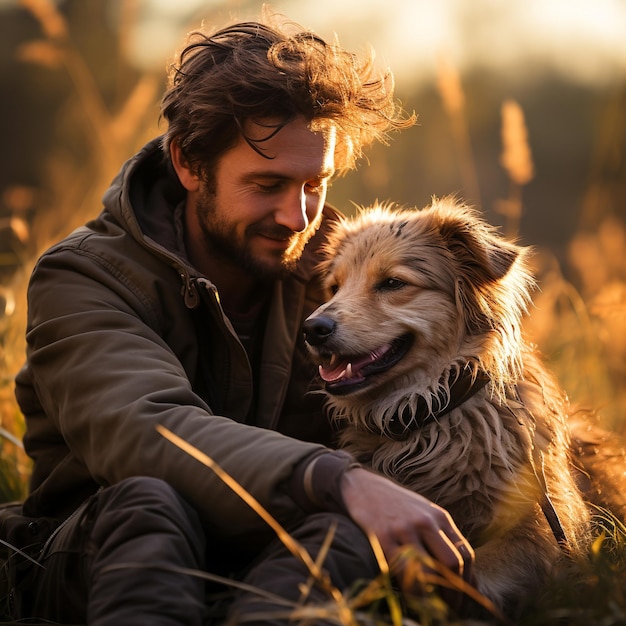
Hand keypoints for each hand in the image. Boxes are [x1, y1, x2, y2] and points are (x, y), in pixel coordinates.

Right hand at [340, 467, 473, 601]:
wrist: (363, 486)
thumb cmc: (396, 505)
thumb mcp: (424, 512)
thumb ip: (442, 535)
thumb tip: (461, 569)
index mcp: (439, 517)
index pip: (465, 554)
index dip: (467, 581)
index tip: (462, 597)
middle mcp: (425, 521)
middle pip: (452, 562)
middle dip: (454, 591)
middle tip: (450, 607)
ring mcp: (403, 529)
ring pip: (428, 570)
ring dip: (433, 596)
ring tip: (431, 607)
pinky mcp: (382, 537)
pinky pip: (401, 570)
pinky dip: (409, 590)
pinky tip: (409, 597)